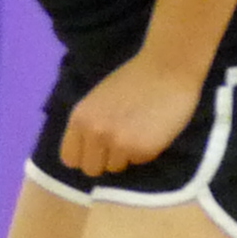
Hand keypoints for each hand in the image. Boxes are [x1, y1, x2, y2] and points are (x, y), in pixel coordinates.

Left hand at [60, 52, 203, 176]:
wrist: (166, 68)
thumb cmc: (132, 80)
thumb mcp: (97, 100)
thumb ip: (89, 124)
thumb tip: (87, 152)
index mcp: (79, 119)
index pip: (70, 158)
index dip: (83, 156)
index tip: (95, 151)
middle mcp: (94, 133)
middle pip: (91, 169)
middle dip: (104, 160)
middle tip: (119, 143)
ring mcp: (118, 143)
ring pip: (116, 168)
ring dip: (126, 156)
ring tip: (138, 131)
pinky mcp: (143, 150)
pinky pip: (139, 163)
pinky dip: (145, 152)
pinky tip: (151, 131)